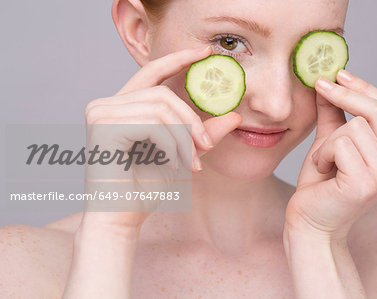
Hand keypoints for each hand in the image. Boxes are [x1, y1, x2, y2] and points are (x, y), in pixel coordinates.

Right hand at [82, 46, 241, 229]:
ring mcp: (101, 112)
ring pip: (160, 108)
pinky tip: (174, 165)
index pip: (152, 72)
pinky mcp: (102, 125)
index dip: (178, 59)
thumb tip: (236, 116)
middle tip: (205, 147)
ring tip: (190, 164)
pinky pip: (152, 123)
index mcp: (124, 107)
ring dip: (183, 138)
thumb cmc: (148, 187)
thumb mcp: (184, 154)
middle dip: (190, 120)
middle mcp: (108, 104)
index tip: (206, 52)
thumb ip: (204, 134)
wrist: (124, 217)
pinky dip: (171, 144)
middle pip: (162, 93)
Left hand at [285, 70, 376, 238]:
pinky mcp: (367, 184)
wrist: (309, 222)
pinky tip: (322, 170)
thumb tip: (329, 79)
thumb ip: (334, 114)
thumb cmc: (320, 185)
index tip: (339, 74)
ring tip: (323, 161)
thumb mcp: (329, 142)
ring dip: (329, 140)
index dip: (365, 88)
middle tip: (320, 85)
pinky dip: (323, 153)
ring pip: (357, 127)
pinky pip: (341, 144)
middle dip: (346, 95)